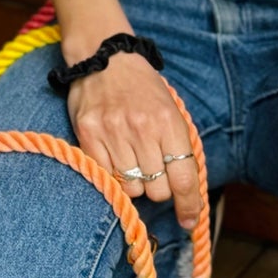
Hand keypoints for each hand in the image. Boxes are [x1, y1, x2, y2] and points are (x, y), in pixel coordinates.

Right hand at [65, 51, 201, 229]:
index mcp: (168, 122)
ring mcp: (112, 132)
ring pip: (131, 188)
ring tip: (131, 162)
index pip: (184, 178)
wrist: (105, 57)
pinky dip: (113, 177)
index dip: (189, 206)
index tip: (188, 220)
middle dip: (159, 188)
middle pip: (158, 189)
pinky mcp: (88, 134)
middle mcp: (141, 128)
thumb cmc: (142, 87)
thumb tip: (184, 192)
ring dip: (135, 184)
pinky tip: (114, 160)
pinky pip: (105, 177)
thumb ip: (177, 147)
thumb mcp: (170, 110)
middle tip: (153, 172)